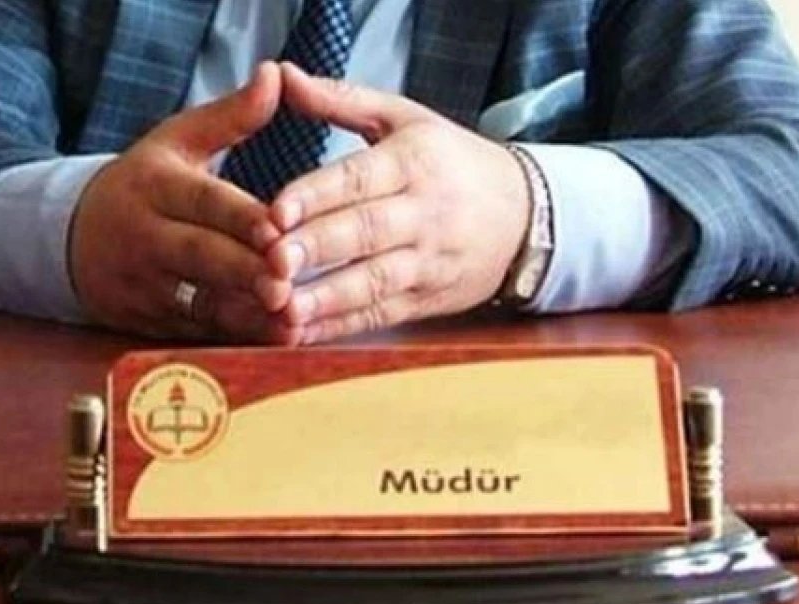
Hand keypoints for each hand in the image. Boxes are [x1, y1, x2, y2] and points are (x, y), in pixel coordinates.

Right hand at [69, 63, 291, 341]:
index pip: (203, 202)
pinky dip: (233, 342)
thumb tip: (276, 76)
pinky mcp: (146, 324)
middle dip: (244, 273)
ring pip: (197, 305)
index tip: (278, 229)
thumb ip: (231, 115)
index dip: (240, 218)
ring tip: (289, 325)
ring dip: (245, 317)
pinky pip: (194, 336)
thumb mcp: (178, 140)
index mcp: (155, 186)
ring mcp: (142, 286)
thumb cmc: (146, 184)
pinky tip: (271, 345)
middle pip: (199, 257)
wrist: (70, 236)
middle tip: (285, 286)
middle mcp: (144, 238)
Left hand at [262, 63, 530, 344]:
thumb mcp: (407, 119)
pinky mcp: (427, 299)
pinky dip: (340, 328)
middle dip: (317, 248)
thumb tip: (283, 76)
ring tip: (283, 307)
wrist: (527, 216)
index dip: (316, 196)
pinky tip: (301, 333)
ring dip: (327, 298)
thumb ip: (341, 100)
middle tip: (271, 261)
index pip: (360, 178)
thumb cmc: (453, 162)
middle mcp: (425, 213)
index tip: (275, 213)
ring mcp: (429, 261)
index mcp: (415, 162)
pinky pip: (381, 315)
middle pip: (366, 232)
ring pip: (375, 281)